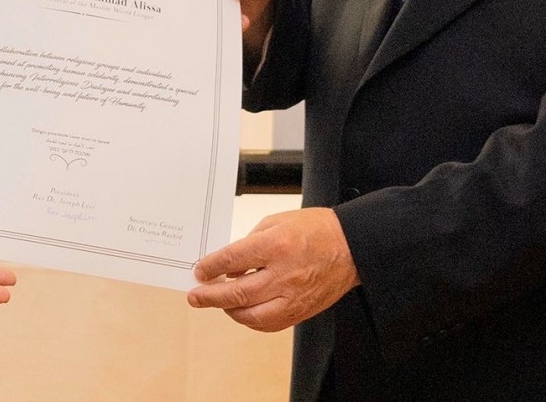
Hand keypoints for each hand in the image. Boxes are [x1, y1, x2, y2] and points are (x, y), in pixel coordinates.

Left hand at [186, 208, 357, 331]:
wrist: (350, 247)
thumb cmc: (316, 229)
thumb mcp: (276, 222)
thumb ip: (250, 243)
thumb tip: (229, 264)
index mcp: (275, 246)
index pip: (233, 260)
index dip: (211, 267)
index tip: (199, 271)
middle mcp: (283, 274)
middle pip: (237, 292)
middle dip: (211, 296)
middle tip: (195, 296)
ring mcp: (292, 297)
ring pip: (251, 315)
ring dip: (228, 310)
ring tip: (217, 303)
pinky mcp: (300, 311)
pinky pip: (269, 324)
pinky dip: (250, 320)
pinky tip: (241, 312)